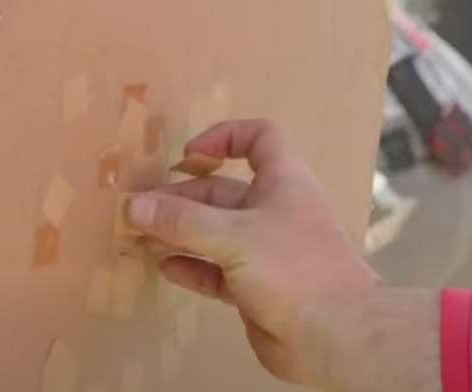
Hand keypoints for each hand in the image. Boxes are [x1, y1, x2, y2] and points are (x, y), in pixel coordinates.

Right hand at [128, 118, 439, 391]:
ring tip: (140, 236)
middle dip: (184, 196)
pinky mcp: (257, 288)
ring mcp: (267, 251)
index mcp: (284, 181)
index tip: (189, 154)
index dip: (225, 136)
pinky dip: (193, 266)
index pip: (261, 138)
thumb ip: (184, 221)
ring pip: (217, 233)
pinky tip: (166, 268)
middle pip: (224, 191)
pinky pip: (218, 271)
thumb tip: (135, 205)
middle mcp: (276, 210)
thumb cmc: (293, 267)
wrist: (335, 334)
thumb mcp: (234, 235)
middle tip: (140, 209)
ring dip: (181, 232)